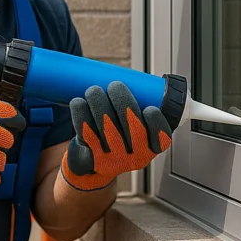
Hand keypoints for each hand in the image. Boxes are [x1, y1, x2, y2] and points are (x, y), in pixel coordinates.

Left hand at [61, 81, 179, 190]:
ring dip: (99, 102)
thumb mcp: (136, 127)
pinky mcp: (91, 158)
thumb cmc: (117, 136)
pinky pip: (86, 133)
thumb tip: (134, 79)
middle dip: (123, 101)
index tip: (150, 108)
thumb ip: (138, 107)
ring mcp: (113, 160)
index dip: (157, 123)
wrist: (92, 162)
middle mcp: (135, 158)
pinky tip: (78, 102)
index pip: (162, 138)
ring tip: (94, 90)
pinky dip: (80, 113)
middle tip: (115, 85)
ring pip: (106, 127)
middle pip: (133, 128)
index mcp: (151, 148)